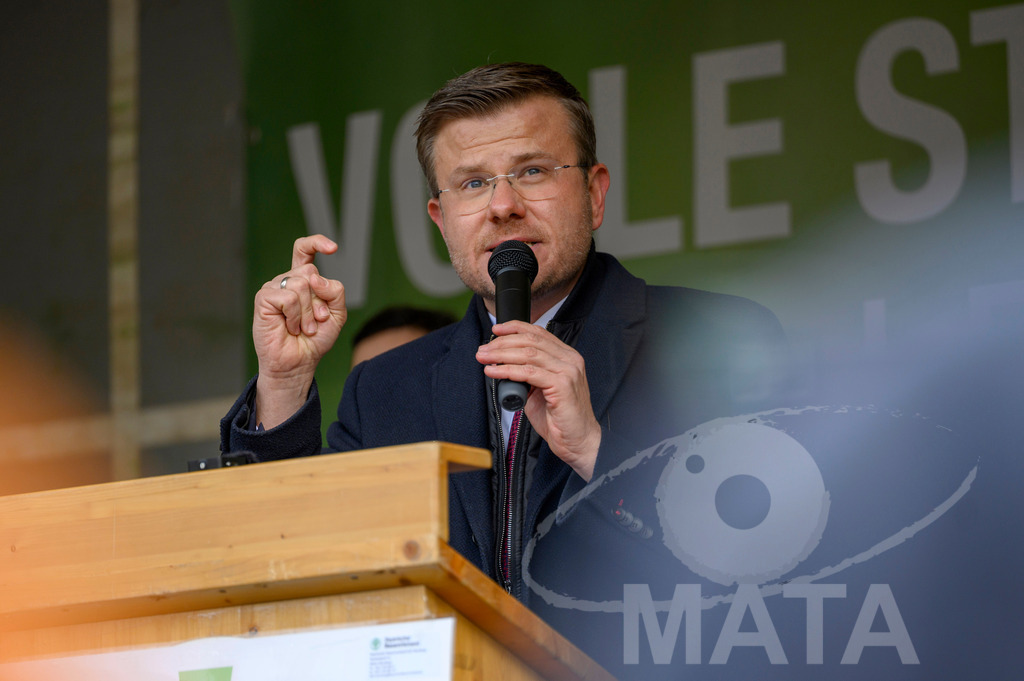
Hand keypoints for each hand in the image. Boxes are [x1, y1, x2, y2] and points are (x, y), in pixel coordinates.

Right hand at [253, 235, 346, 427]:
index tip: (334, 248)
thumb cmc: (315, 339)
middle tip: (316, 320)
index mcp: (303, 281)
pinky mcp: (264, 299)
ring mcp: (273, 288)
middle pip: (310, 271)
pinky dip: (295, 316)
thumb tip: (315, 278)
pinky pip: (289, 297)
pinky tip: (290, 327)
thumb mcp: (337, 313)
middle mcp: (286, 281)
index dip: (317, 243)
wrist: (299, 362)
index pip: (305, 251)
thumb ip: (335, 291)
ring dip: (308, 312)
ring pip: (302, 284)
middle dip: (320, 299)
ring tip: (303, 328)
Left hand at [476, 321, 600, 480]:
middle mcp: (570, 359)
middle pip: (531, 341)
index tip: (496, 330)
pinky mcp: (562, 385)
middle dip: (502, 343)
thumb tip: (502, 365)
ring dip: (501, 355)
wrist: (577, 441)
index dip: (515, 328)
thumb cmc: (559, 418)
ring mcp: (568, 371)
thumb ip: (528, 374)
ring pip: (529, 354)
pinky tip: (494, 372)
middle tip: (483, 350)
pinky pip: (529, 373)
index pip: (539, 333)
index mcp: (567, 356)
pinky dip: (508, 370)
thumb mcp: (540, 389)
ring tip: (484, 358)